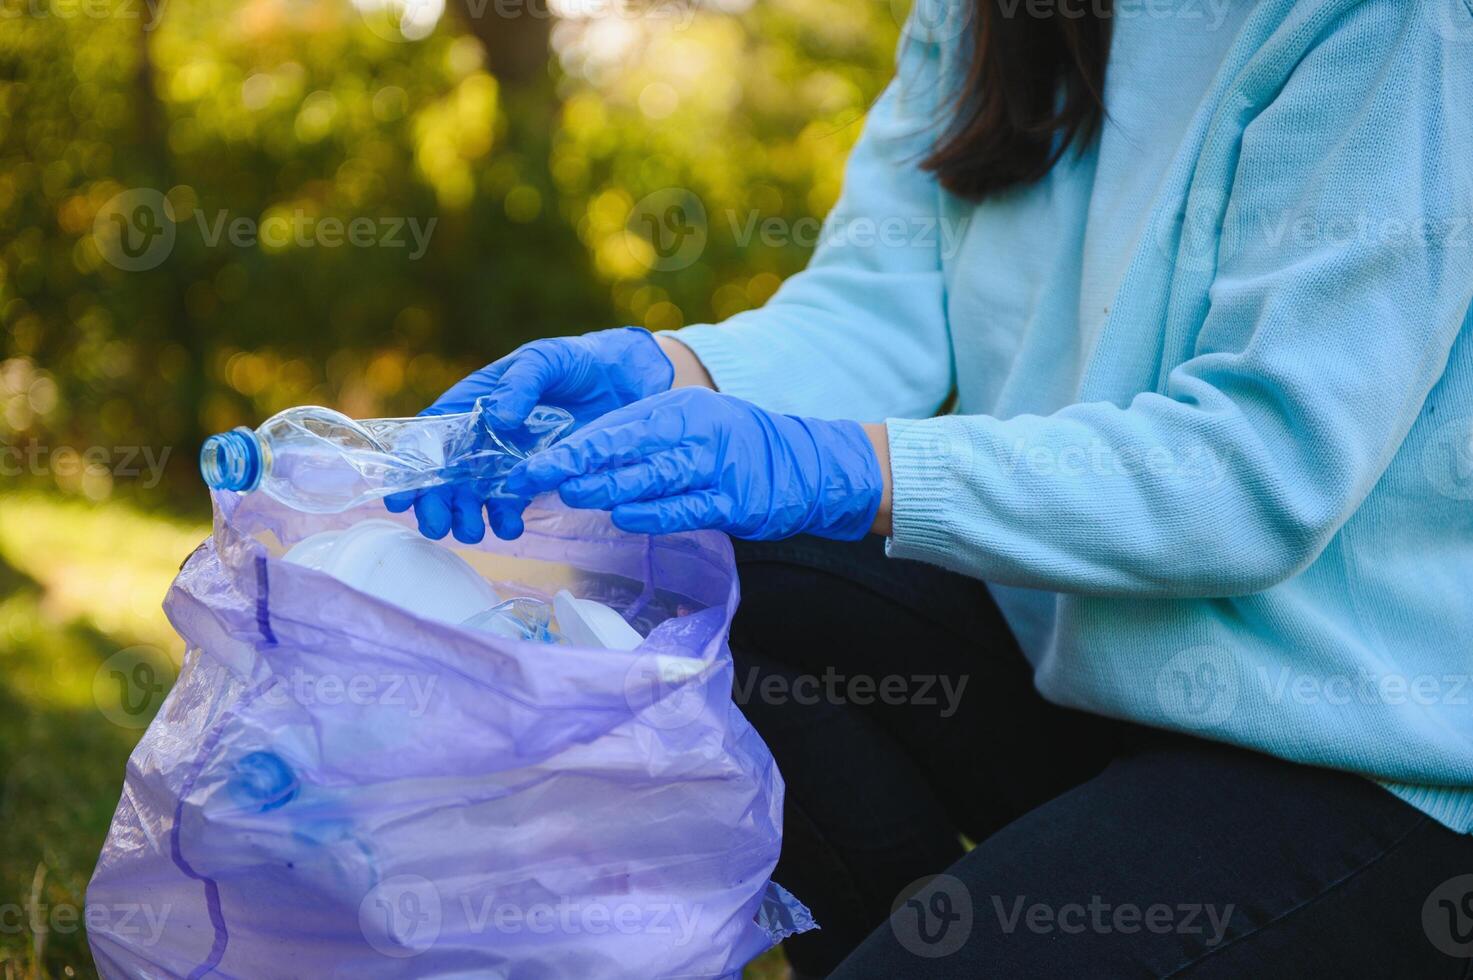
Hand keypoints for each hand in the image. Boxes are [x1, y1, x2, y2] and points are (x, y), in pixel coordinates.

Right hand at [387, 327, 674, 541]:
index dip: (411, 465)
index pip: (430, 436)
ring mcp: (509, 460)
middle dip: (435, 502)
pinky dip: (505, 518)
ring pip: (474, 495)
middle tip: (437, 523)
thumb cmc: (576, 361)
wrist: (626, 381)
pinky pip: (512, 502)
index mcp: (473, 403)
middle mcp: (483, 437)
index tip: (401, 493)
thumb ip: (520, 385)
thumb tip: (497, 417)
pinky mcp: (538, 478)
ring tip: (473, 532)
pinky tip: (509, 527)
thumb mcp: (545, 360)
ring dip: (467, 517)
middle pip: (446, 475)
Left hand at [504, 387, 883, 540]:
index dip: (570, 445)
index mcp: (678, 408)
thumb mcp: (688, 425)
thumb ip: (641, 440)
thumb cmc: (733, 446)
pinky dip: (655, 512)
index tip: (527, 462)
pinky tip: (624, 516)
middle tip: (530, 478)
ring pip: (653, 475)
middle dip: (575, 463)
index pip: (615, 425)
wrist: (805, 462)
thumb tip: (577, 461)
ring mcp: (715, 465)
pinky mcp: (734, 500)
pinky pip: (687, 506)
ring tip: (570, 493)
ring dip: (608, 485)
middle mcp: (694, 430)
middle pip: (626, 446)